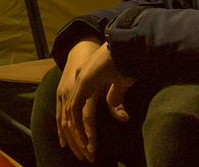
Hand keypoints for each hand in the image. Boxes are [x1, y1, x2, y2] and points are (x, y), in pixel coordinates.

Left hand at [57, 41, 134, 160]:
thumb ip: (115, 96)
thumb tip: (117, 112)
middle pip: (70, 113)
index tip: (82, 144)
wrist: (128, 44)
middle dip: (75, 136)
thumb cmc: (126, 61)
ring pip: (71, 115)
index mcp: (86, 78)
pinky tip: (87, 141)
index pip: (75, 106)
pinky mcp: (84, 83)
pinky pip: (76, 111)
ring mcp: (79, 80)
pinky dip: (81, 128)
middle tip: (81, 154)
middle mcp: (79, 79)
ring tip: (86, 153)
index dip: (76, 126)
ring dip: (78, 136)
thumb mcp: (121, 83)